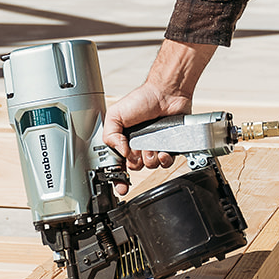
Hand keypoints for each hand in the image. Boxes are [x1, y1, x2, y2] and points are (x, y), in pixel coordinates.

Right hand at [103, 39, 216, 191]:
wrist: (166, 92)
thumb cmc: (142, 98)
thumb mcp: (115, 114)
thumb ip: (109, 135)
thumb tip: (121, 154)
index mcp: (124, 139)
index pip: (118, 163)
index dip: (118, 176)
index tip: (120, 185)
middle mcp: (138, 144)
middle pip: (135, 167)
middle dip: (136, 162)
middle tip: (137, 150)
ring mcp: (154, 145)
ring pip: (151, 166)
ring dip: (150, 158)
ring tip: (151, 146)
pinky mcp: (169, 146)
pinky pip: (167, 162)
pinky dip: (165, 159)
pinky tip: (163, 151)